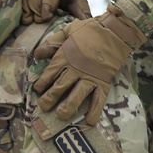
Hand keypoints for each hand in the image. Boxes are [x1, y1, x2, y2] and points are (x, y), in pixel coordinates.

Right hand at [21, 0, 90, 23]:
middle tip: (40, 21)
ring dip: (29, 12)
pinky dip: (24, 11)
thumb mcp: (77, 0)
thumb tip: (87, 23)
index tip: (46, 17)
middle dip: (37, 11)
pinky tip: (27, 19)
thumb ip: (81, 11)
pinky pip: (22, 2)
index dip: (47, 7)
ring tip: (32, 21)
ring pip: (27, 0)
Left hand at [33, 8, 145, 125]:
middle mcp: (75, 69)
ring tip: (61, 116)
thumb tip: (37, 55)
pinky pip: (98, 99)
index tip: (37, 90)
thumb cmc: (90, 30)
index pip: (49, 74)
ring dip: (68, 107)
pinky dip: (94, 111)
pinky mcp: (103, 82)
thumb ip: (52, 43)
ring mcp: (90, 77)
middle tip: (43, 108)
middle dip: (49, 99)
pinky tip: (89, 122)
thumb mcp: (67, 31)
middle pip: (59, 88)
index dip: (41, 84)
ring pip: (76, 96)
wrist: (116, 30)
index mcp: (65, 57)